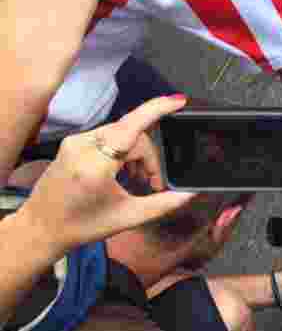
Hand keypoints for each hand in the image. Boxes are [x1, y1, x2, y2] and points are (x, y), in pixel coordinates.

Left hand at [19, 96, 196, 256]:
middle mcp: (82, 147)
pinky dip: (122, 151)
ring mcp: (75, 142)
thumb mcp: (128, 217)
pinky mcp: (72, 143)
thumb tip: (191, 193)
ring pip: (122, 133)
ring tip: (137, 179)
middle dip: (149, 156)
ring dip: (136, 153)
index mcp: (96, 165)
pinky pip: (108, 136)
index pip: (132, 126)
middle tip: (153, 184)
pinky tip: (122, 172)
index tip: (178, 101)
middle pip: (133, 135)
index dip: (157, 110)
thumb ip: (164, 204)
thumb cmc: (81, 226)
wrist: (40, 229)